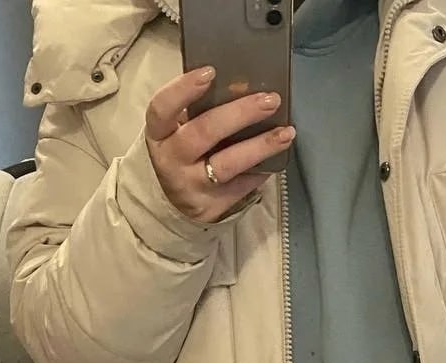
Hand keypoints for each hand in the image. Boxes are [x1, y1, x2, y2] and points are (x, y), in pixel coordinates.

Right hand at [145, 67, 295, 222]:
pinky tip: (278, 157)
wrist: (176, 202)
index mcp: (159, 133)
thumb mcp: (178, 129)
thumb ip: (200, 109)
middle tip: (270, 99)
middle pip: (204, 132)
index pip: (162, 108)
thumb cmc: (184, 150)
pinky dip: (261, 171)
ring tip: (286, 132)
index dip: (184, 89)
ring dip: (260, 146)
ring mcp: (190, 186)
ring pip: (227, 164)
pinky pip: (241, 186)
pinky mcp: (210, 207)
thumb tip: (244, 85)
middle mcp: (171, 160)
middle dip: (240, 114)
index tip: (210, 72)